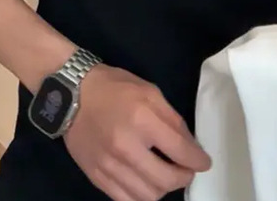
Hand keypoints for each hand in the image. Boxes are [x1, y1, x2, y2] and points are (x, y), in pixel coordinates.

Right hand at [64, 64, 211, 200]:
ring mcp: (109, 166)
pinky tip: (145, 183)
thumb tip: (189, 145)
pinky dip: (141, 196)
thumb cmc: (114, 87)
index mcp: (142, 119)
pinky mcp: (96, 177)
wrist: (71, 94)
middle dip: (184, 177)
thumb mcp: (150, 91)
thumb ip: (172, 119)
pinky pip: (126, 200)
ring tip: (165, 175)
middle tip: (187, 170)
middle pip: (166, 180)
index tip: (204, 162)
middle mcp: (126, 147)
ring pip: (148, 196)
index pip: (180, 152)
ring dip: (163, 188)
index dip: (198, 160)